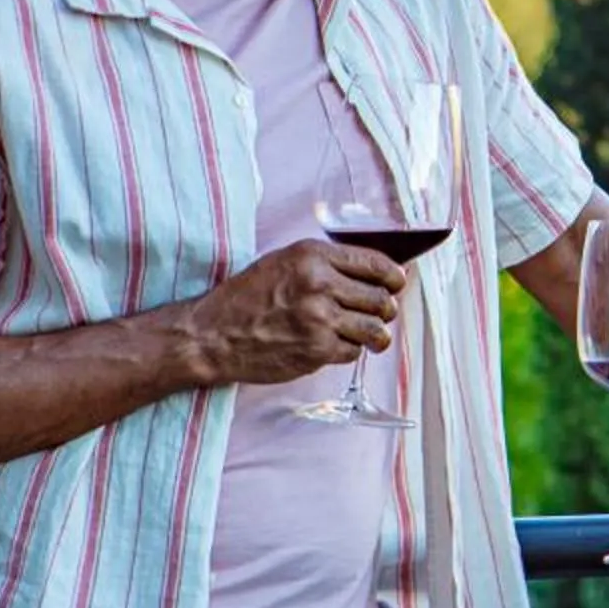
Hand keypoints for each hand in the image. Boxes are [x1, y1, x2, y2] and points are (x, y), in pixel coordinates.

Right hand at [180, 240, 405, 385]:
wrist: (211, 335)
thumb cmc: (245, 298)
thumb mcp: (284, 263)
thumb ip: (326, 264)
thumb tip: (373, 272)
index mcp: (313, 256)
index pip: (375, 263)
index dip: (394, 276)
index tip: (397, 283)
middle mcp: (320, 284)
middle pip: (381, 298)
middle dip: (386, 307)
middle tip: (381, 313)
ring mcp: (320, 319)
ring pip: (374, 328)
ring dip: (376, 334)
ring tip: (371, 335)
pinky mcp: (316, 350)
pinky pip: (353, 351)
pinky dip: (349, 350)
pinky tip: (334, 345)